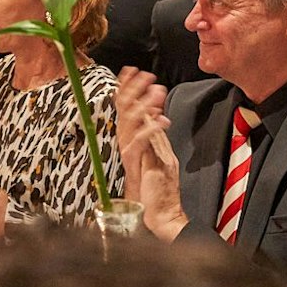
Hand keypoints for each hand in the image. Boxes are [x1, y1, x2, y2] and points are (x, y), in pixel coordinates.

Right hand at [113, 68, 185, 238]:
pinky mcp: (134, 166)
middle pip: (124, 111)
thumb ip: (155, 134)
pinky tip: (162, 120)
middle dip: (133, 90)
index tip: (133, 70)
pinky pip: (138, 142)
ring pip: (129, 123)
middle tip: (145, 75)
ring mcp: (129, 154)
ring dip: (143, 105)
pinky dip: (150, 129)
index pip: (126, 108)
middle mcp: (127, 143)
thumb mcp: (159, 155)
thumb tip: (156, 112)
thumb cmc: (159, 188)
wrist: (159, 215)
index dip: (128, 88)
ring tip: (157, 92)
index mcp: (132, 139)